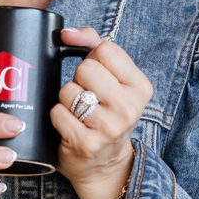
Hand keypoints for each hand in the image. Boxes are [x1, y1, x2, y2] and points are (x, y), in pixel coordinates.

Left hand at [51, 27, 152, 198]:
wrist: (104, 164)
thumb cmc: (105, 111)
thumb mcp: (111, 78)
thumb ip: (93, 45)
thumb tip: (67, 33)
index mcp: (140, 87)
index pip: (106, 50)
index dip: (93, 58)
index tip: (97, 75)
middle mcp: (129, 108)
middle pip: (85, 68)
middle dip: (79, 79)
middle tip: (87, 96)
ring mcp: (108, 129)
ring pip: (68, 90)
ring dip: (66, 100)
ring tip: (79, 112)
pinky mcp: (86, 144)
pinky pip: (58, 112)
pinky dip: (58, 116)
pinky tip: (70, 127)